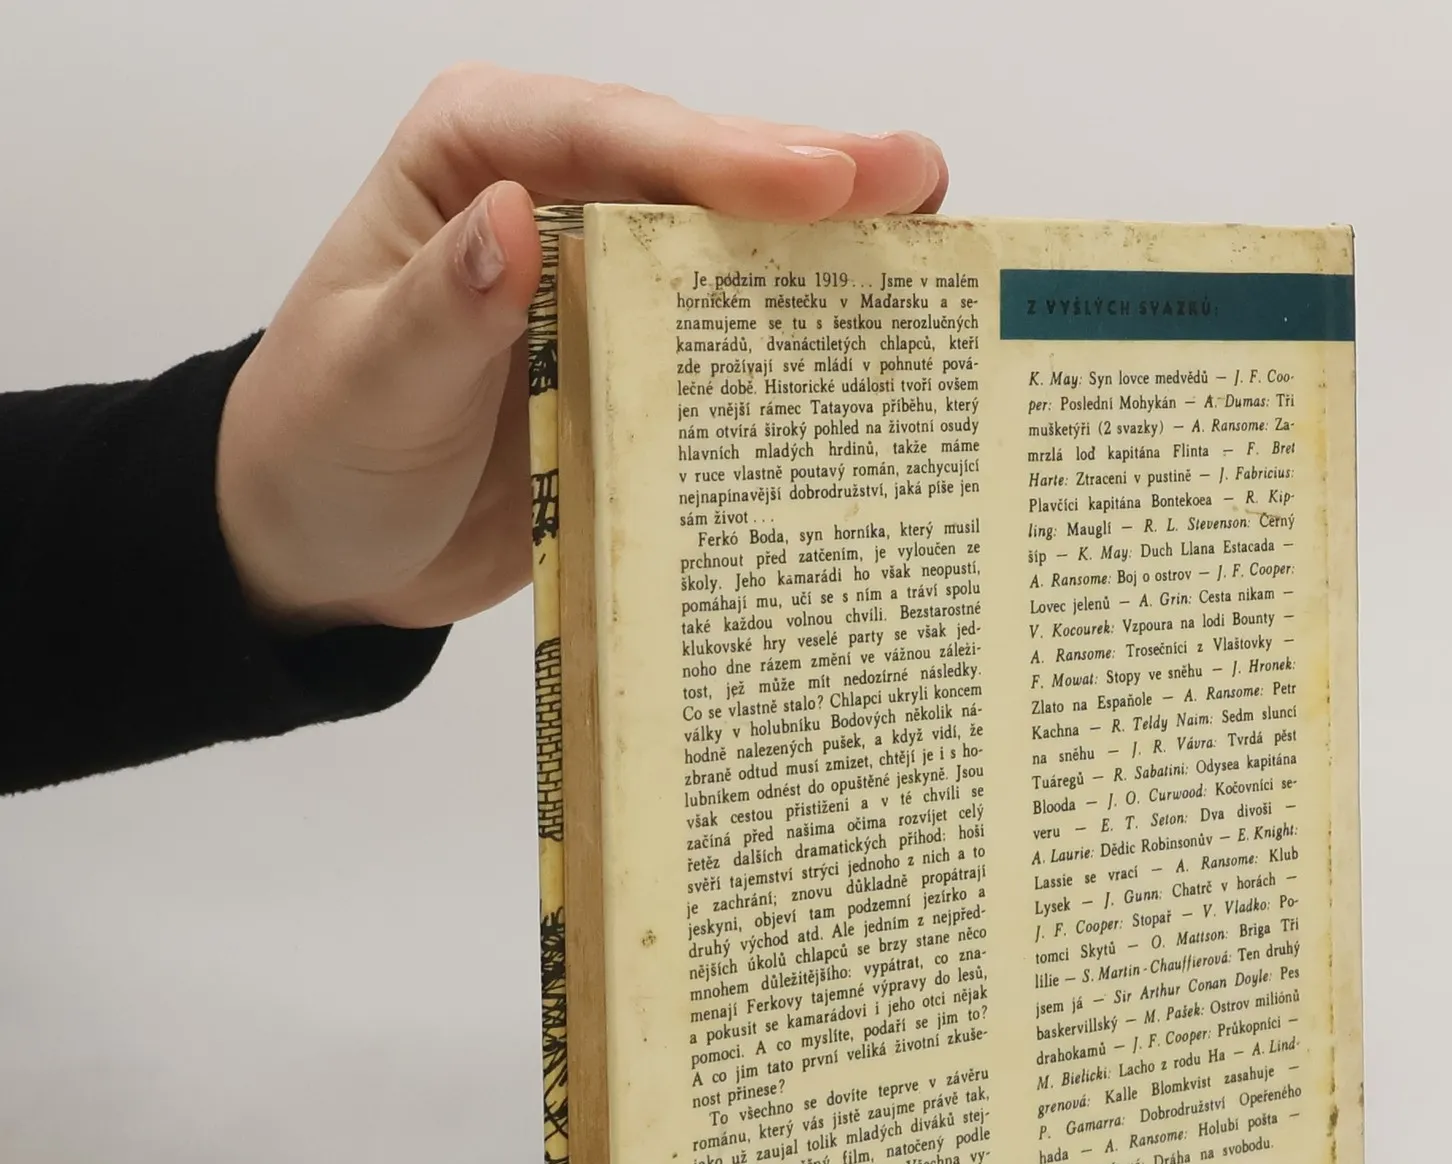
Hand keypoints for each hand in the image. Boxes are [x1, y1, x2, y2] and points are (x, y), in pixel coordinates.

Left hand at [215, 65, 947, 631]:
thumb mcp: (367, 383)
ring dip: (833, 251)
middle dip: (814, 178)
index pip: (610, 135)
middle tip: (921, 187)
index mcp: (479, 158)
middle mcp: (557, 198)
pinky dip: (803, 347)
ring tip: (938, 247)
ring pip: (734, 248)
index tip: (819, 181)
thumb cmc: (321, 449)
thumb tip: (512, 223)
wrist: (324, 548)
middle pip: (698, 172)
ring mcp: (609, 285)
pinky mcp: (639, 366)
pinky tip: (882, 351)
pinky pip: (731, 347)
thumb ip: (441, 312)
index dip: (723, 154)